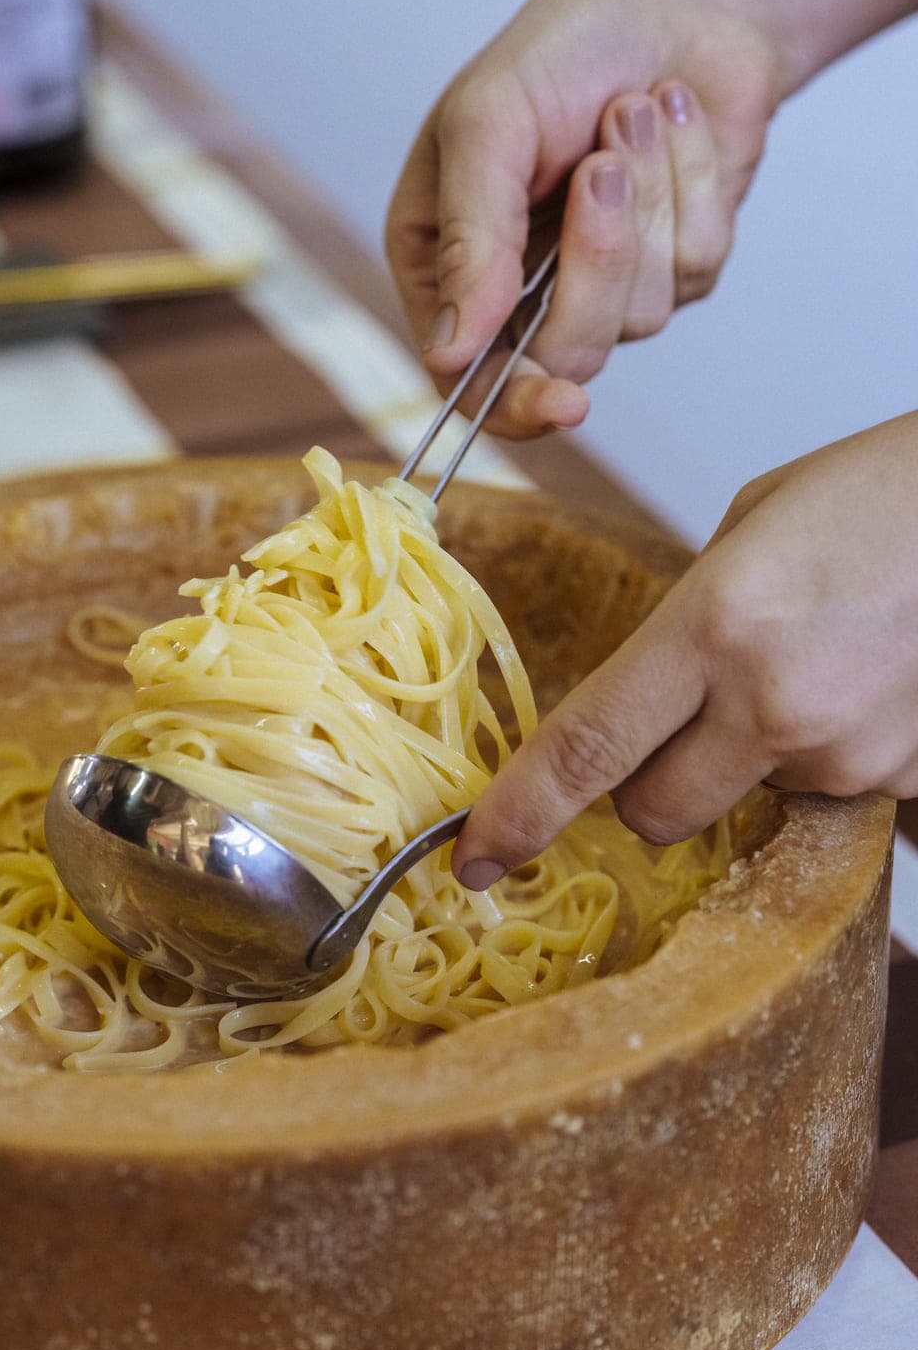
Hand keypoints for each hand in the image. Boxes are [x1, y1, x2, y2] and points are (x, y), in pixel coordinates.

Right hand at [386, 0, 779, 437]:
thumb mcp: (486, 124)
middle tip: (601, 164)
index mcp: (450, 267)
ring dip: (648, 201)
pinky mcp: (677, 267)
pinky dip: (692, 185)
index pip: (471, 381)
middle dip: (598, 261)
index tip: (562, 401)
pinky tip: (675, 124)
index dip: (516, 405)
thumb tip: (451, 349)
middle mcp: (521, 292)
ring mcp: (606, 286)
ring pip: (640, 316)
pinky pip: (695, 266)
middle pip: (565, 357)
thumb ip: (467, 240)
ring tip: (634, 113)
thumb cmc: (557, 51)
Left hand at [451, 412, 917, 888]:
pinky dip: (827, 751)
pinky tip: (864, 681)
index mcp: (714, 624)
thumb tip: (654, 687)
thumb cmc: (884, 492)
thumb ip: (688, 617)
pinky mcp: (904, 779)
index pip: (585, 748)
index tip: (475, 856)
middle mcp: (774, 705)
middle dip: (644, 785)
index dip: (518, 813)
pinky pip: (829, 791)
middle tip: (683, 719)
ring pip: (747, 802)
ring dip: (751, 758)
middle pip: (653, 811)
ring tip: (812, 664)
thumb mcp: (752, 525)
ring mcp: (848, 753)